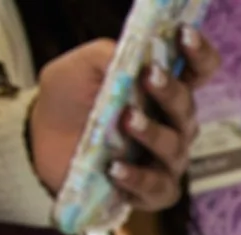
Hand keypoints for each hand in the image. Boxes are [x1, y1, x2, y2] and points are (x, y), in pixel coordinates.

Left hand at [29, 28, 218, 208]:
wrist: (41, 144)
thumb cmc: (69, 102)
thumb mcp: (77, 68)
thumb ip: (104, 56)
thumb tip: (130, 57)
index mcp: (162, 90)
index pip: (197, 71)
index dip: (199, 54)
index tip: (185, 37)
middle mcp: (172, 124)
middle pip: (187, 108)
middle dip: (171, 92)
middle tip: (148, 77)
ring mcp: (165, 160)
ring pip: (174, 148)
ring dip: (152, 133)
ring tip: (125, 120)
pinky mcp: (151, 191)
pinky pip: (158, 188)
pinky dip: (138, 179)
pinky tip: (115, 169)